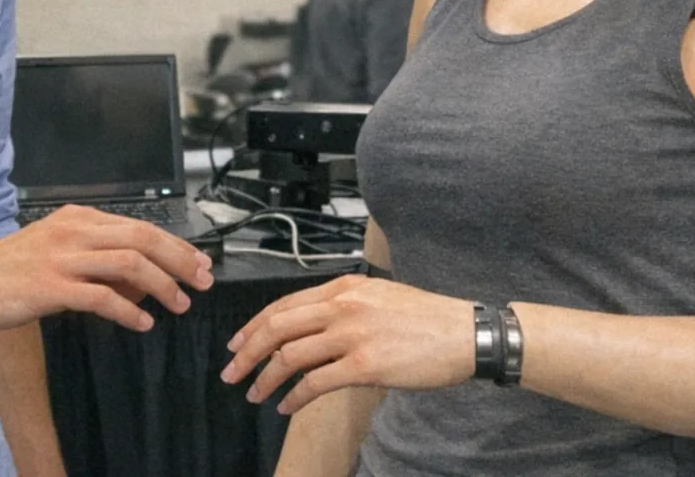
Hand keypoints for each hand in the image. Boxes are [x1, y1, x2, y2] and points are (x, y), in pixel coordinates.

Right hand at [0, 204, 214, 331]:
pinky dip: (129, 311)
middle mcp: (74, 231)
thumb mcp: (57, 252)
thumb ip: (97, 260)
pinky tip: (143, 323)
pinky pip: (101, 297)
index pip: (140, 226)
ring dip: (162, 286)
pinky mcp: (49, 286)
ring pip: (129, 264)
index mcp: (78, 218)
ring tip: (180, 305)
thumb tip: (144, 280)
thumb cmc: (9, 270)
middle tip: (203, 281)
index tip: (199, 263)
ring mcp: (61, 257)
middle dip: (180, 260)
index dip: (175, 245)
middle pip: (143, 238)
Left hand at [220, 274, 473, 413]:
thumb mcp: (378, 298)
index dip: (254, 325)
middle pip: (277, 327)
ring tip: (253, 394)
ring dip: (265, 378)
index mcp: (343, 288)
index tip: (237, 343)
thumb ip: (344, 308)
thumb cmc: (426, 318)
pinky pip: (316, 383)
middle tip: (230, 372)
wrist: (464, 332)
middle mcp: (342, 306)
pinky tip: (285, 406)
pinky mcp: (365, 365)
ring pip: (290, 356)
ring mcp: (352, 334)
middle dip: (246, 352)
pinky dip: (294, 397)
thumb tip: (312, 328)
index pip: (284, 304)